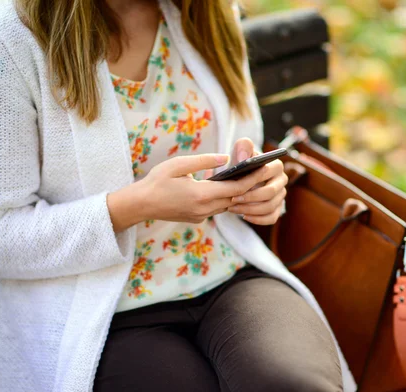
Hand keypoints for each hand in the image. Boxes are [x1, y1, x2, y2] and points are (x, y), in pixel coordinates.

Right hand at [107, 153, 267, 231]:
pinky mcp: (197, 218)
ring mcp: (200, 216)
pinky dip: (224, 198)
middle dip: (249, 186)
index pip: (236, 189)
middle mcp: (204, 209)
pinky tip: (227, 187)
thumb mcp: (179, 165)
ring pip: (227, 205)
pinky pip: (217, 208)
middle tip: (262, 172)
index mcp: (201, 195)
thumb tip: (226, 158)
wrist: (140, 204)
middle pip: (235, 199)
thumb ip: (204, 161)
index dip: (252, 180)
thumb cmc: (157, 181)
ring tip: (248, 177)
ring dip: (237, 194)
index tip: (264, 169)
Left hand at [226, 138, 287, 224]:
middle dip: (250, 198)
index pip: (268, 172)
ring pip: (270, 207)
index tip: (236, 187)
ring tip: (233, 208)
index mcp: (276, 165)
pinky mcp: (277, 209)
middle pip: (270, 193)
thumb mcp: (239, 153)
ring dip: (250, 210)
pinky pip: (271, 218)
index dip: (252, 180)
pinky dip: (257, 219)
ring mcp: (281, 196)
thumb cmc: (241, 165)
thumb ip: (242, 147)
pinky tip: (244, 216)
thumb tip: (243, 158)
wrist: (240, 180)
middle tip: (232, 200)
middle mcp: (282, 180)